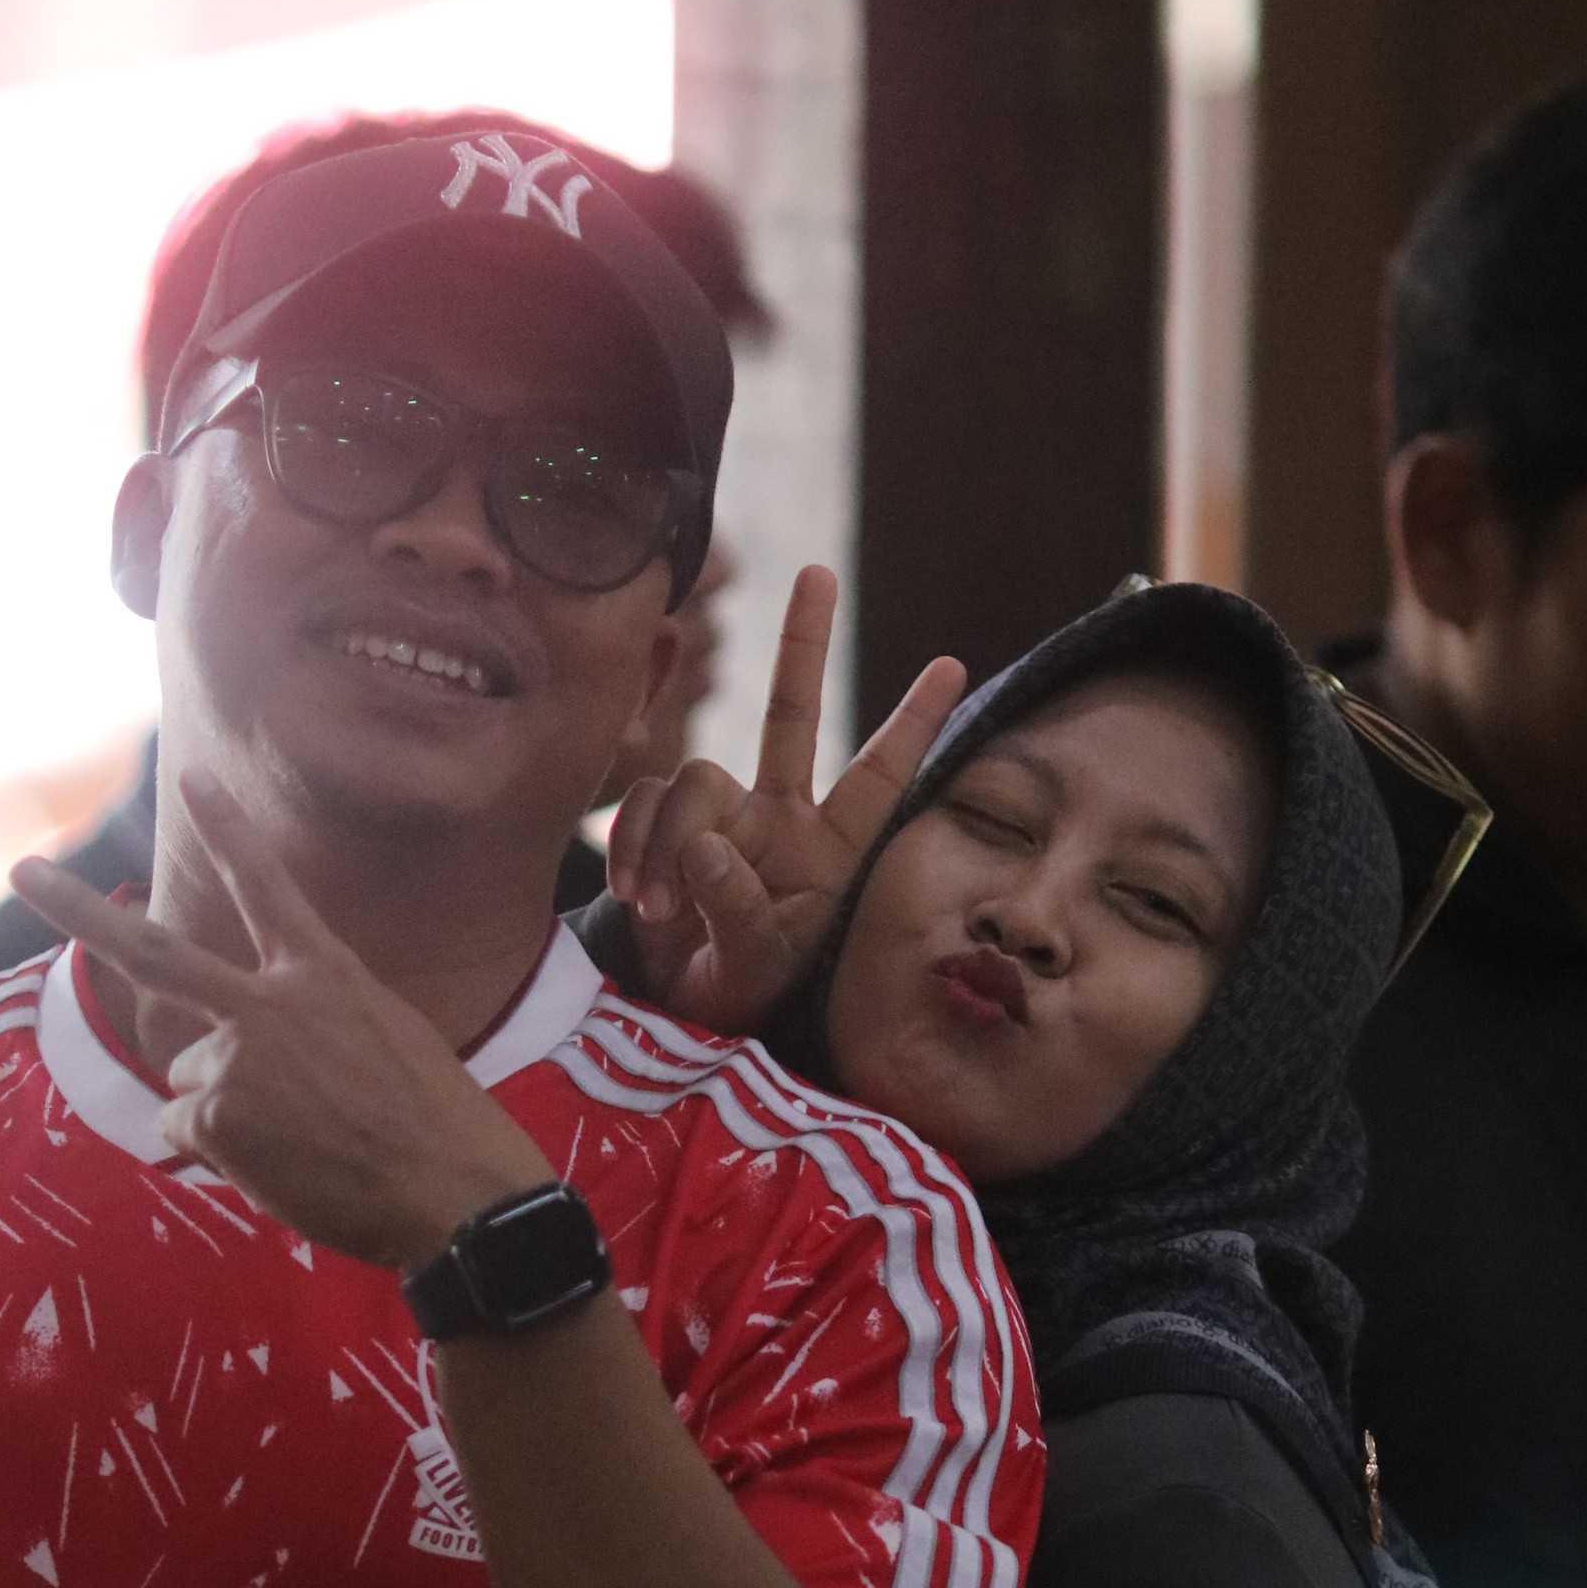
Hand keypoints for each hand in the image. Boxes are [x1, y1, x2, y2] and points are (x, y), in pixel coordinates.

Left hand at [11, 781, 549, 1268]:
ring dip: (226, 1110)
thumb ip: (311, 1024)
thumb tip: (253, 1059)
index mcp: (325, 974)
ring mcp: (236, 1058)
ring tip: (302, 1141)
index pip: (266, 887)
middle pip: (155, 954)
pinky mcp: (216, 1116)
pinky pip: (189, 1133)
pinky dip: (225, 1154)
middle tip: (20, 872)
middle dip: (77, 912)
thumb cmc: (438, 1124)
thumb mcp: (386, 1038)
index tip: (194, 780)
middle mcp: (269, 1003)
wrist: (453, 1188)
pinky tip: (284, 1167)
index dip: (229, 832)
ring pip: (190, 1076)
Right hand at [604, 564, 964, 1031]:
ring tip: (660, 910)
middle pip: (793, 716)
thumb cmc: (738, 994)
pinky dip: (633, 849)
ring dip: (666, 842)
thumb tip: (703, 844)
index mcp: (831, 851)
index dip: (912, 725)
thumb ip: (737, 907)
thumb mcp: (754, 966)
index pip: (880, 778)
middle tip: (817, 572)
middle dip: (802, 645)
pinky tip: (638, 899)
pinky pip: (645, 806)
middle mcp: (781, 818)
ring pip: (693, 778)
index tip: (953, 665)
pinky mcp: (666, 825)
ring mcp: (722, 816)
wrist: (676, 1014)